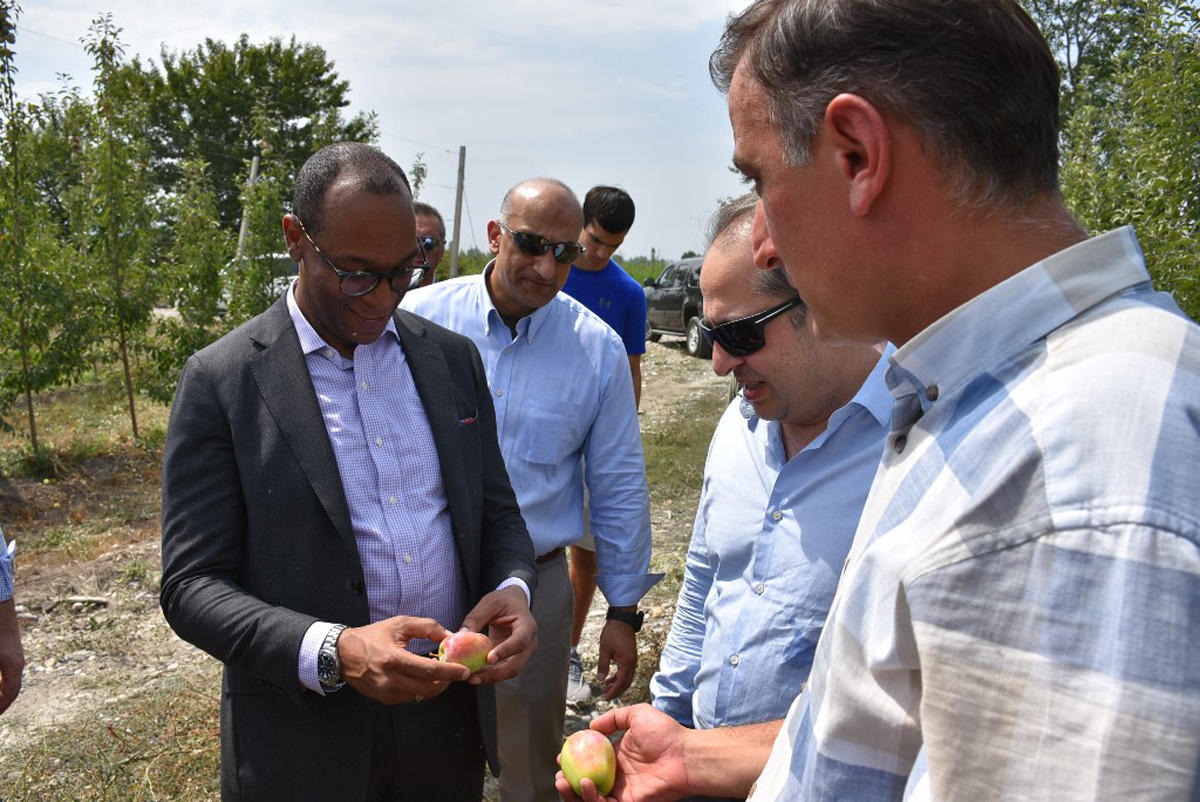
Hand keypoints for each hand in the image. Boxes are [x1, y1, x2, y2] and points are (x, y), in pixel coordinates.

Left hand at [0, 599, 23, 715]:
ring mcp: (17, 656)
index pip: (9, 694)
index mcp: (12, 666)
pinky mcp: (12, 651)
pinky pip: (10, 672)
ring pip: (13, 680)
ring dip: (5, 692)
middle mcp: (18, 662)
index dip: (1, 707)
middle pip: (13, 689)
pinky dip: (4, 682)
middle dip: (3, 703)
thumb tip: (0, 692)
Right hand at [337, 615, 468, 703]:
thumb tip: (449, 636)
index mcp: (394, 659)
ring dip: (435, 686)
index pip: (429, 670)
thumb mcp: (400, 624)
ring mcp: (387, 692)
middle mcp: (390, 680)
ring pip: (421, 696)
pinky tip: (421, 677)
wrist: (344, 654)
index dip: (450, 672)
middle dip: (447, 682)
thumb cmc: (373, 636)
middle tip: (455, 672)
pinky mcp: (385, 699)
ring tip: (438, 672)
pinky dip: (421, 689)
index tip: (464, 671)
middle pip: (428, 689)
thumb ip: (427, 627)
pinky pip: (410, 697)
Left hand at [460, 584, 536, 683]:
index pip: (519, 642)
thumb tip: (460, 636)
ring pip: (509, 671)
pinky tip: (474, 674)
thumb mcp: (489, 603)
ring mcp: (521, 653)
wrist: (513, 602)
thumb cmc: (504, 600)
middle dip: (495, 674)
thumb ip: (476, 618)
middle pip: (515, 665)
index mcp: (527, 626)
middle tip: (474, 676)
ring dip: (490, 677)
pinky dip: (489, 674)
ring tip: (471, 677)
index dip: (505, 651)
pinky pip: (502, 670)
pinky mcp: (512, 658)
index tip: (489, 659)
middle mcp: (529, 643)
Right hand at [555, 704, 690, 801]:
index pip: (589, 762)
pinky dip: (591, 799)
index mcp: (617, 757)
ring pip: (591, 798)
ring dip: (574, 793)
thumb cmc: (665, 733)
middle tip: (559, 776)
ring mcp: (622, 791)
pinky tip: (586, 784)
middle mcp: (618, 776)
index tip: (561, 755)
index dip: (573, 761)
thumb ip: (614, 718)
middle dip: (568, 782)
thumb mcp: (636, 714)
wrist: (684, 754)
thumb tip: (592, 727)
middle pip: (586, 783)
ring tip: (564, 782)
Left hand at [597, 618, 637, 699]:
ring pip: (627, 677)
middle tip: (605, 695)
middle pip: (626, 682)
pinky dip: (619, 676)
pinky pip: (627, 671)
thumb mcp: (604, 649)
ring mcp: (633, 659)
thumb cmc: (612, 633)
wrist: (622, 619)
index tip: (606, 697)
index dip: (614, 691)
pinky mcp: (631, 656)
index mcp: (626, 662)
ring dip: (618, 684)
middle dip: (616, 690)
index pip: (622, 682)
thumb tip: (600, 679)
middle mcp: (632, 662)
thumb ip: (603, 665)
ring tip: (606, 687)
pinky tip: (610, 678)